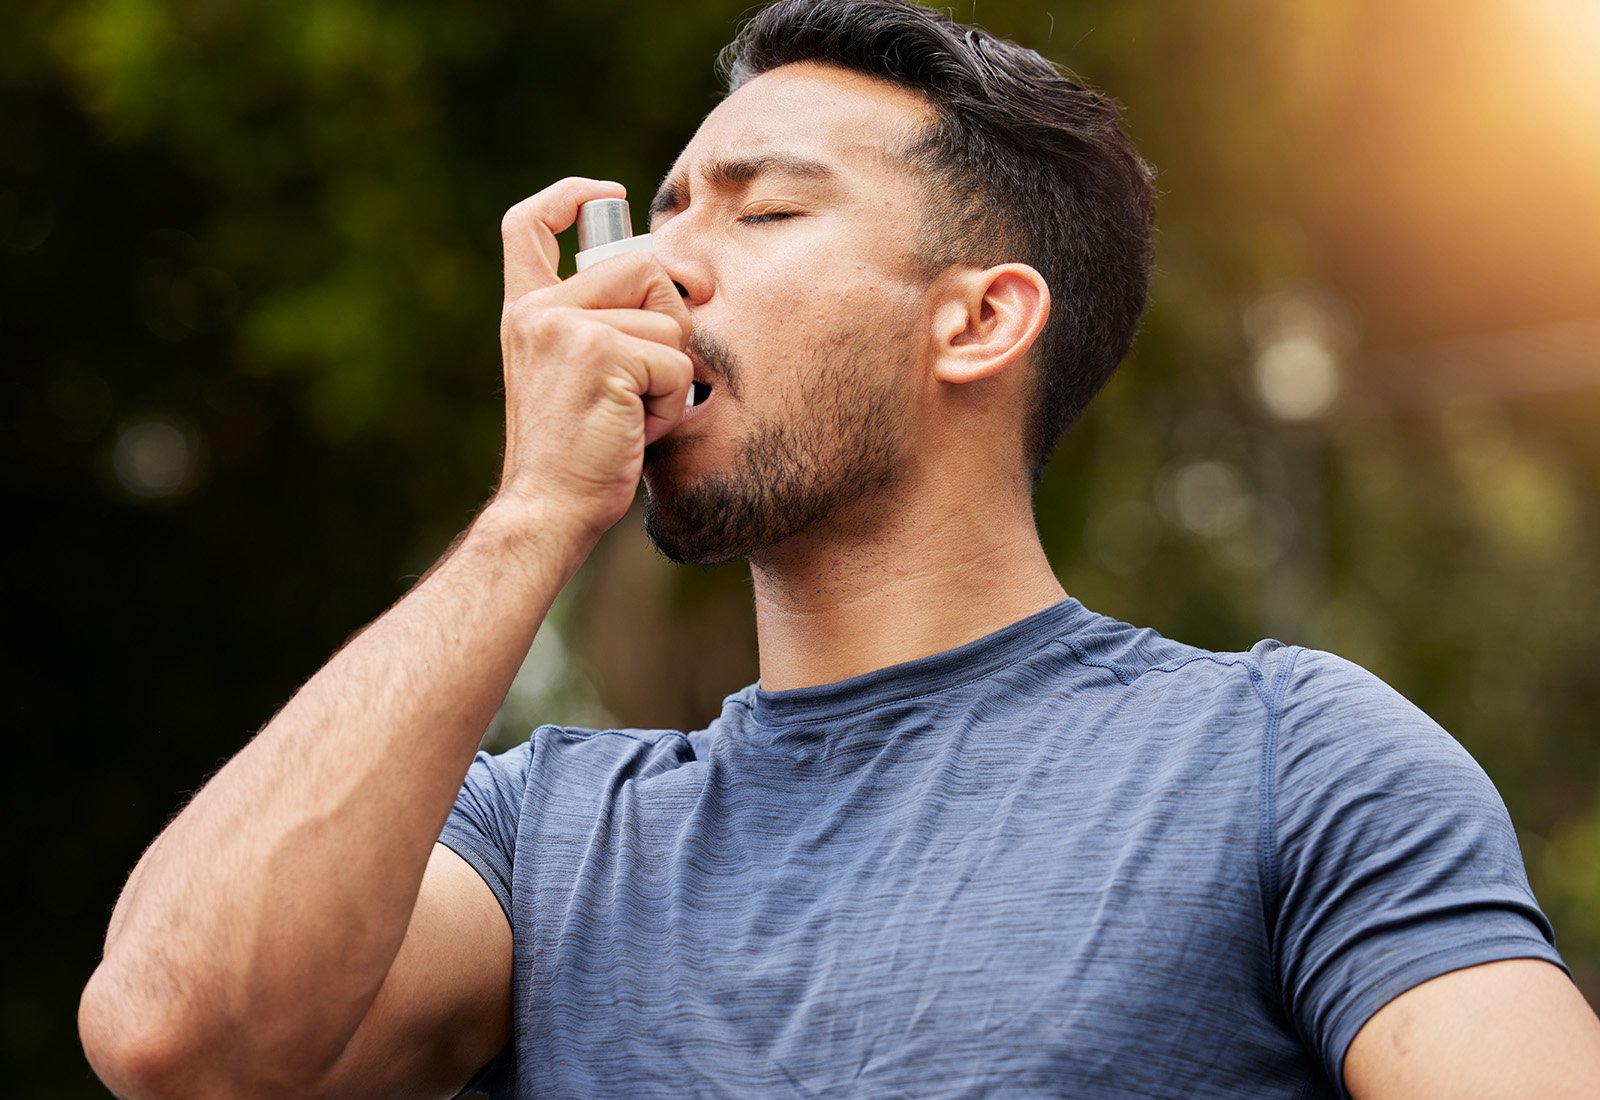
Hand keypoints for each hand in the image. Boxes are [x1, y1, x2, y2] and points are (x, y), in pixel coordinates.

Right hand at [496, 177, 692, 543]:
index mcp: (526, 310)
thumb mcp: (578, 374)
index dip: (570, 196)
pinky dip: (671, 405)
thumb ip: (607, 323)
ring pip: (669, 320)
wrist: (547, 510)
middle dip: (668, 323)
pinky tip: (634, 430)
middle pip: (643, 267)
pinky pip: (676, 364)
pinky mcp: (601, 354)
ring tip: (630, 414)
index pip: (527, 223)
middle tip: (642, 383)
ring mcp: (567, 327)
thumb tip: (685, 281)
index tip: (607, 196)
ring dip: (670, 376)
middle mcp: (539, 309)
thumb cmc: (575, 454)